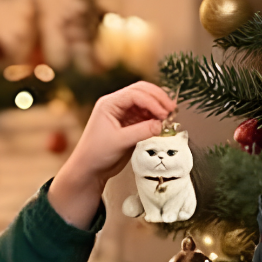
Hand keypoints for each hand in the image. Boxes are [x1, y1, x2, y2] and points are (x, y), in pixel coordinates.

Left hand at [48, 81, 175, 228]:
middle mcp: (116, 105)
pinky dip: (155, 118)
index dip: (152, 101)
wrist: (89, 170)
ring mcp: (123, 114)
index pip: (135, 94)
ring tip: (169, 117)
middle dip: (158, 99)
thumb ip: (142, 131)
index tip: (164, 113)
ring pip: (145, 103)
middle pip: (142, 92)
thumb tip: (161, 124)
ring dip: (158, 108)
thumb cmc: (96, 154)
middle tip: (172, 109)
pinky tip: (162, 124)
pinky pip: (145, 116)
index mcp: (109, 104)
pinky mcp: (128, 125)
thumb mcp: (120, 142)